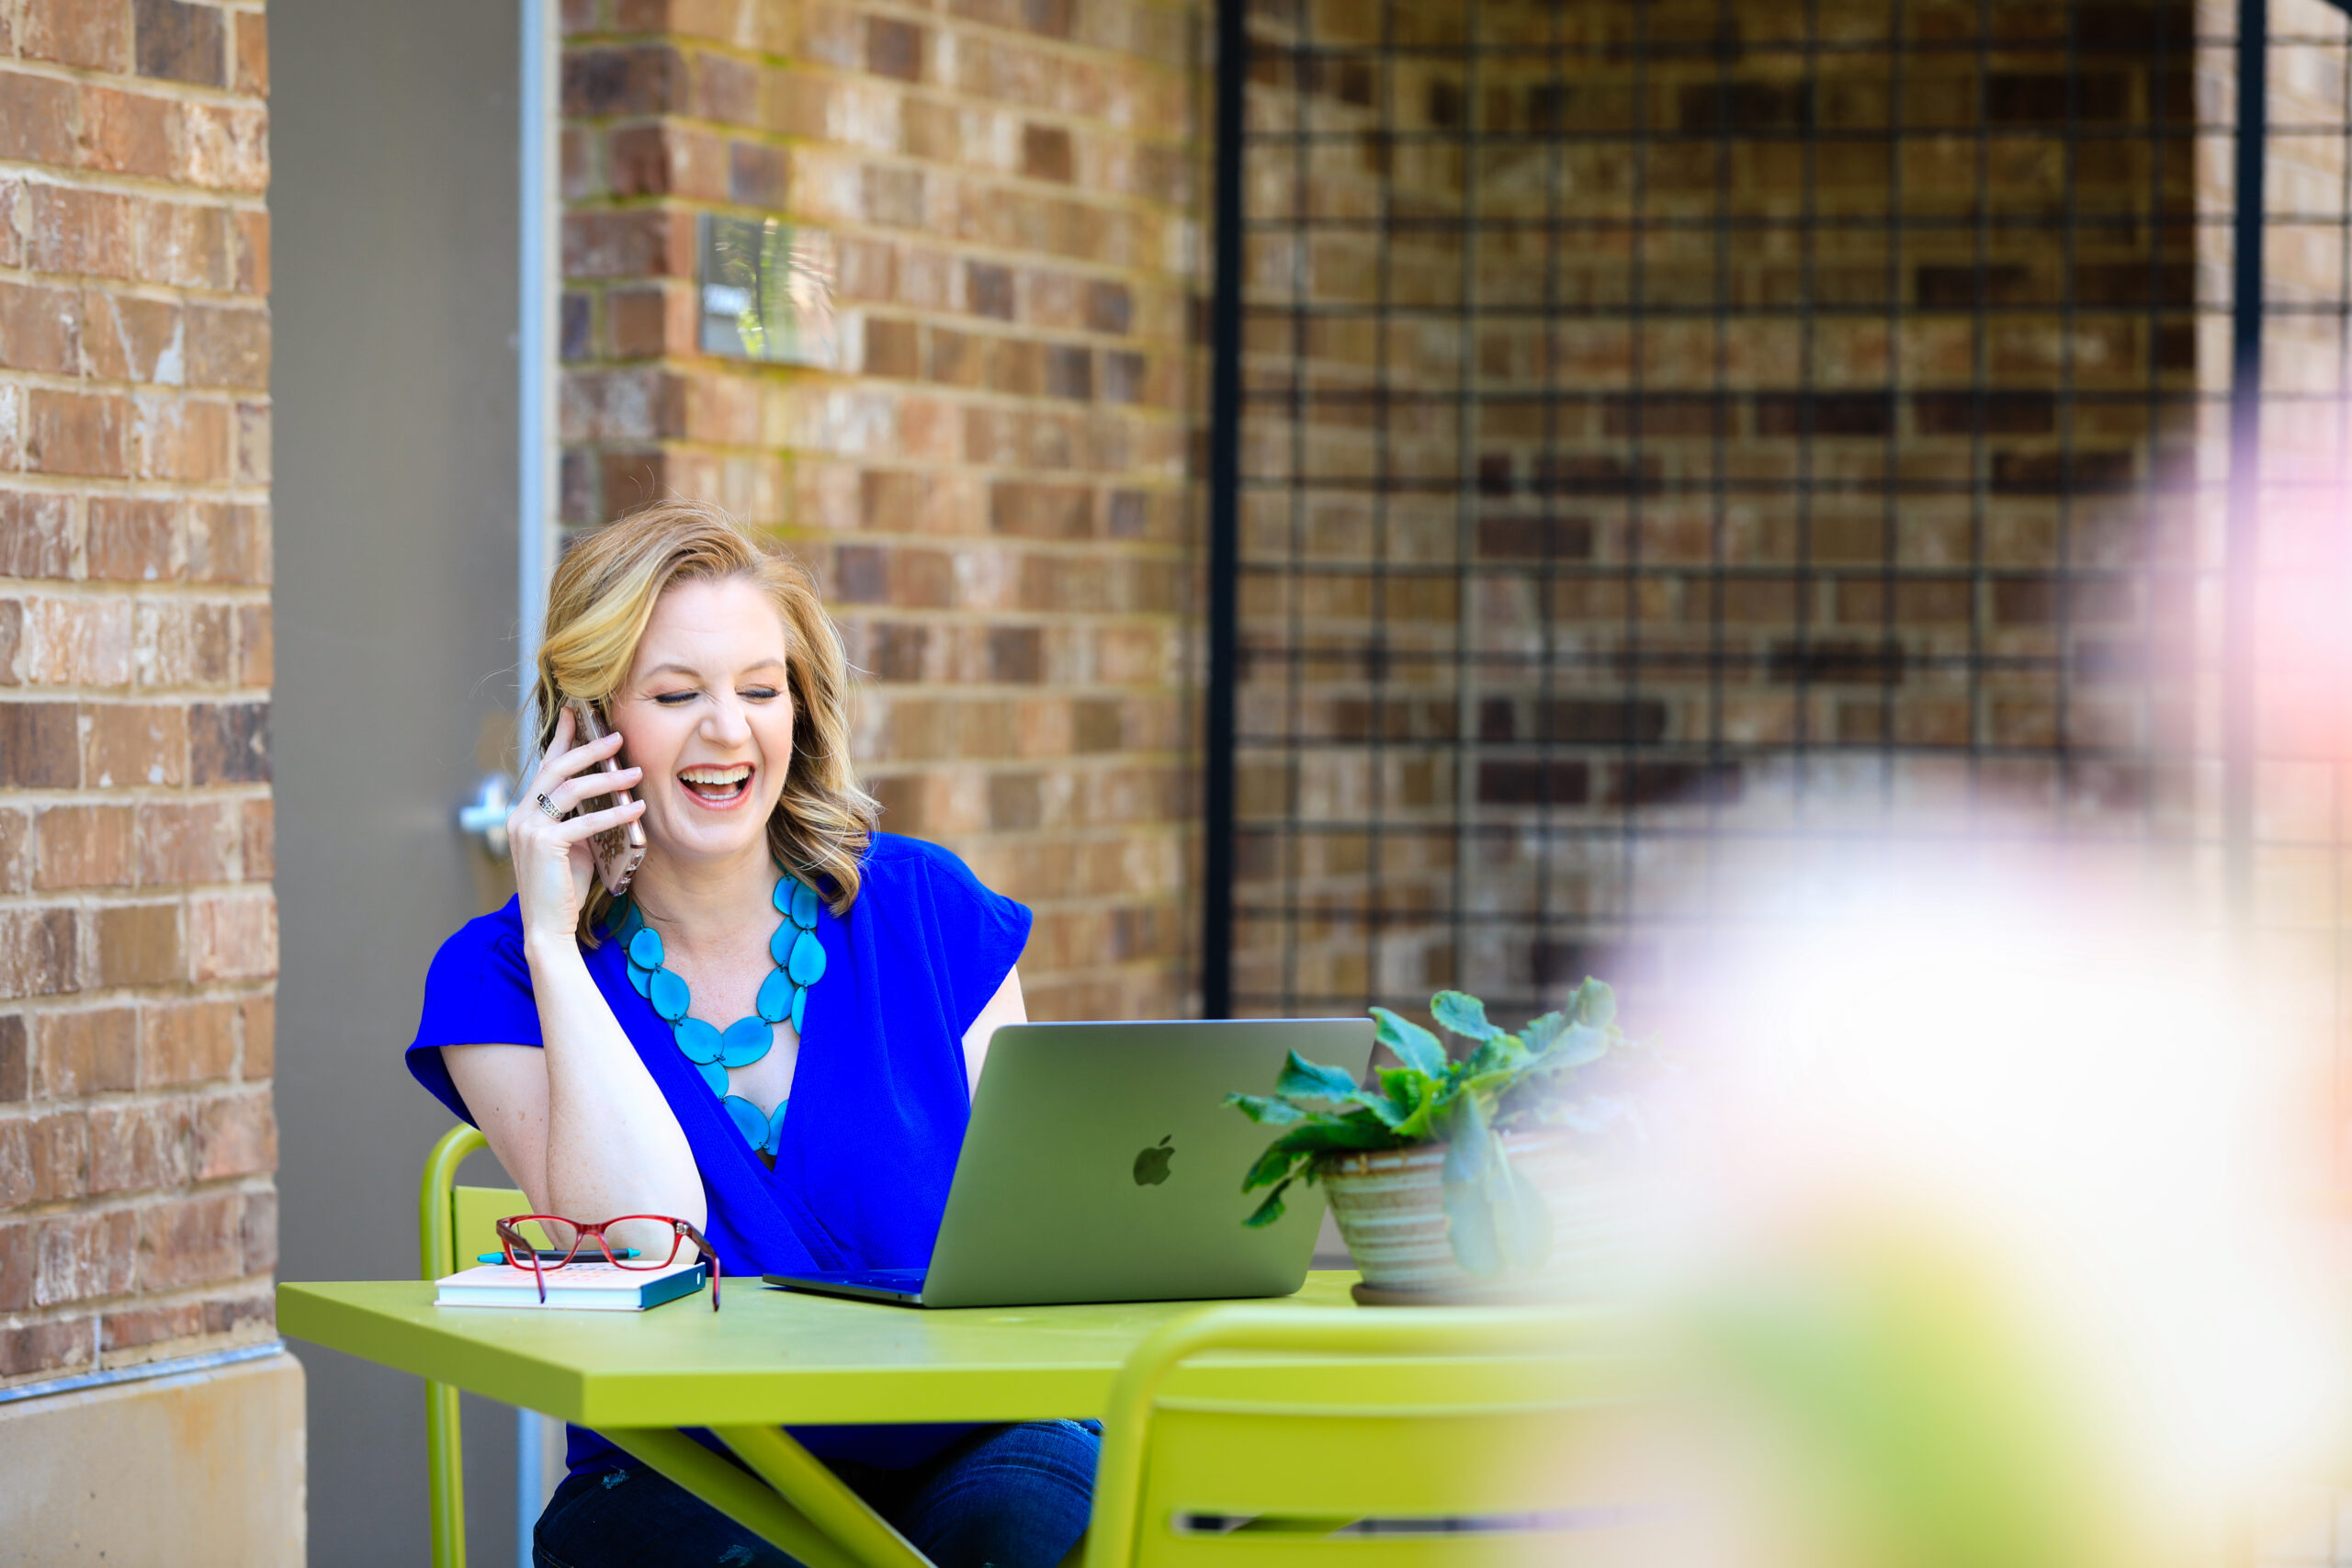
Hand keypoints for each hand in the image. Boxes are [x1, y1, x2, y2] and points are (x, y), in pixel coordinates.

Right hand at [507, 705, 645, 943]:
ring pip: (570, 790)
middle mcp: (521, 816)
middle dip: (587, 749)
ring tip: (636, 772)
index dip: (560, 739)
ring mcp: (529, 830)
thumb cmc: (561, 888)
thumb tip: (608, 799)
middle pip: (555, 769)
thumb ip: (580, 820)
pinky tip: (636, 807)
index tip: (576, 714)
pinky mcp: (544, 845)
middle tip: (617, 737)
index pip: (543, 767)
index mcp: (524, 812)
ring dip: (607, 778)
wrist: (547, 927)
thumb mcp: (572, 846)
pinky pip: (584, 821)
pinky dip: (614, 812)